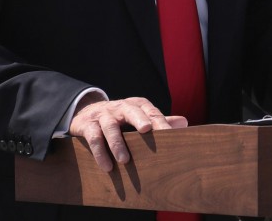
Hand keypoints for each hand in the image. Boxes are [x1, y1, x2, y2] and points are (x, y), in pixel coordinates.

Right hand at [68, 95, 186, 171]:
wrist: (87, 111)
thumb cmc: (120, 117)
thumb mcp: (138, 116)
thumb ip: (158, 120)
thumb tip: (184, 123)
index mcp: (136, 105)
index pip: (150, 111)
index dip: (160, 122)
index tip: (170, 135)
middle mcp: (120, 107)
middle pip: (130, 110)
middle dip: (139, 119)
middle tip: (146, 130)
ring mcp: (103, 115)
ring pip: (110, 126)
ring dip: (117, 143)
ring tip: (124, 160)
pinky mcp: (87, 125)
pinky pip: (93, 138)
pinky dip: (100, 152)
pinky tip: (106, 167)